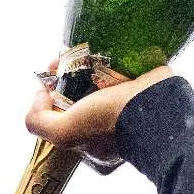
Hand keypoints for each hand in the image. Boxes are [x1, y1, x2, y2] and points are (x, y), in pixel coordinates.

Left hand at [25, 59, 172, 161]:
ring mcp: (127, 105)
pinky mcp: (141, 83)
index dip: (51, 102)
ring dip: (81, 64)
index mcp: (95, 145)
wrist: (155, 105)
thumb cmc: (110, 123)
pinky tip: (94, 47)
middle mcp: (111, 127)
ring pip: (97, 81)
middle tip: (56, 63)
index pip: (66, 121)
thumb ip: (39, 122)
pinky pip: (118, 67)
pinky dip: (105, 57)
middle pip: (79, 98)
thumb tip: (39, 97)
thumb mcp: (65, 133)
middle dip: (64, 79)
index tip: (46, 87)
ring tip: (71, 51)